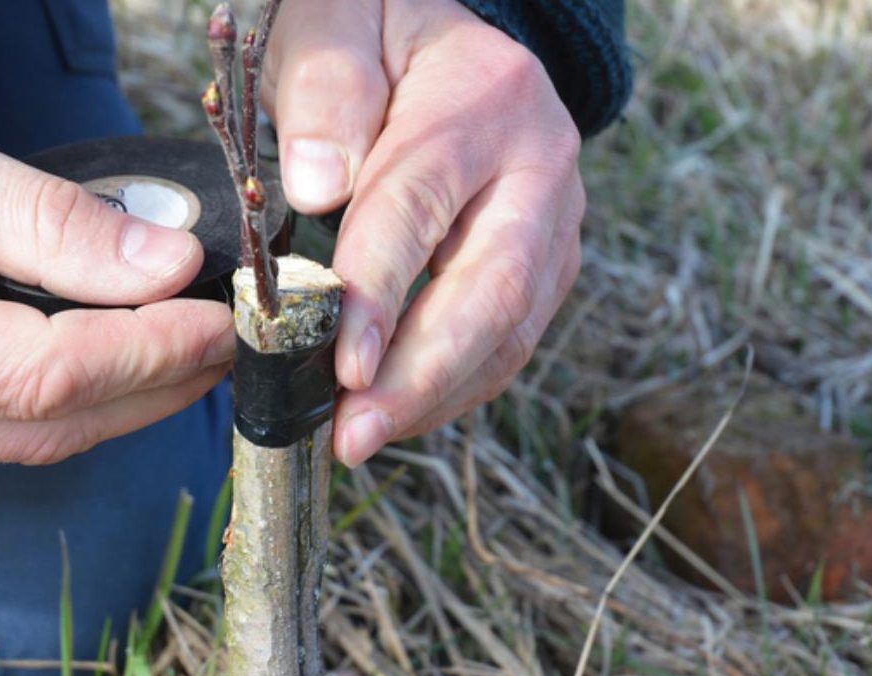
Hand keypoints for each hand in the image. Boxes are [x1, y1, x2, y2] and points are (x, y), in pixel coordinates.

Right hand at [0, 61, 233, 478]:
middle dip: (157, 384)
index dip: (155, 350)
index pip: (55, 376)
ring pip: (30, 443)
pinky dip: (63, 406)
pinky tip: (105, 366)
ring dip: (121, 401)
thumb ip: (49, 221)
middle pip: (55, 427)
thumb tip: (168, 264)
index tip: (222, 319)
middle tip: (226, 340)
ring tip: (184, 351)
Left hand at [264, 0, 584, 464]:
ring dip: (437, 396)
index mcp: (485, 96)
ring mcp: (552, 220)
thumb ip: (326, 86)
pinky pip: (508, 340)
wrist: (441, 39)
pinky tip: (400, 409)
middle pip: (494, 288)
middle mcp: (539, 164)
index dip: (380, 291)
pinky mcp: (543, 262)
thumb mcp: (336, 21)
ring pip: (510, 330)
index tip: (342, 363)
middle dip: (422, 375)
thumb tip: (319, 186)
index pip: (423, 203)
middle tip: (356, 435)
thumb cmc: (374, 30)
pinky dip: (453, 386)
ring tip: (364, 437)